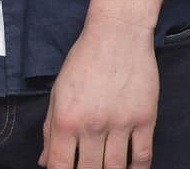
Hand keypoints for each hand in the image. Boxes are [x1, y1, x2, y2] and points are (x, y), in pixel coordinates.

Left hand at [39, 14, 158, 168]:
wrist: (117, 33)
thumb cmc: (84, 59)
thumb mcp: (58, 91)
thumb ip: (49, 129)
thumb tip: (45, 161)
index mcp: (66, 118)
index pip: (60, 166)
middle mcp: (92, 125)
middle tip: (86, 168)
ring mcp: (120, 124)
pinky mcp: (144, 120)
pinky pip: (142, 158)